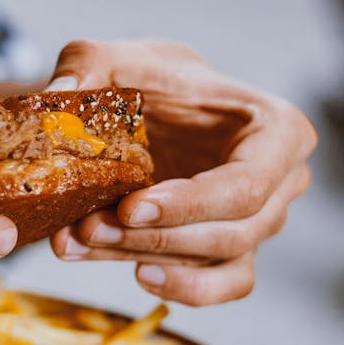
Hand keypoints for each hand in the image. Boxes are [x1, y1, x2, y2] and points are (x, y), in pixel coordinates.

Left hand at [47, 40, 316, 305]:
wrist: (156, 106)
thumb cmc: (152, 80)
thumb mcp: (114, 58)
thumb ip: (85, 66)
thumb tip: (60, 96)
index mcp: (277, 129)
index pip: (246, 183)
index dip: (190, 204)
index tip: (131, 207)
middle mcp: (283, 181)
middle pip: (229, 231)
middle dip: (154, 236)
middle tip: (89, 227)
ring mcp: (263, 222)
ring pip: (217, 261)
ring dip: (148, 257)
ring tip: (85, 242)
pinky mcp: (235, 252)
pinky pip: (221, 285)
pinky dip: (180, 286)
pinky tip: (136, 272)